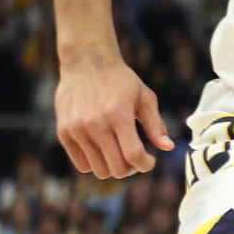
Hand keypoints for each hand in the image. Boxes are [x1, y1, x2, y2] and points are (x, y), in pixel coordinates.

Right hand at [54, 56, 173, 178]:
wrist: (86, 62)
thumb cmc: (120, 80)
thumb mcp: (144, 97)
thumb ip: (156, 124)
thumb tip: (168, 148)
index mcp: (119, 114)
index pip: (133, 155)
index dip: (146, 164)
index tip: (150, 160)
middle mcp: (96, 124)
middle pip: (117, 168)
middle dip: (132, 168)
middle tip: (136, 157)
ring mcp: (77, 129)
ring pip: (99, 170)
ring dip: (114, 167)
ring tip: (120, 154)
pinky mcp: (64, 132)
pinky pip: (82, 165)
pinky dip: (95, 164)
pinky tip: (104, 150)